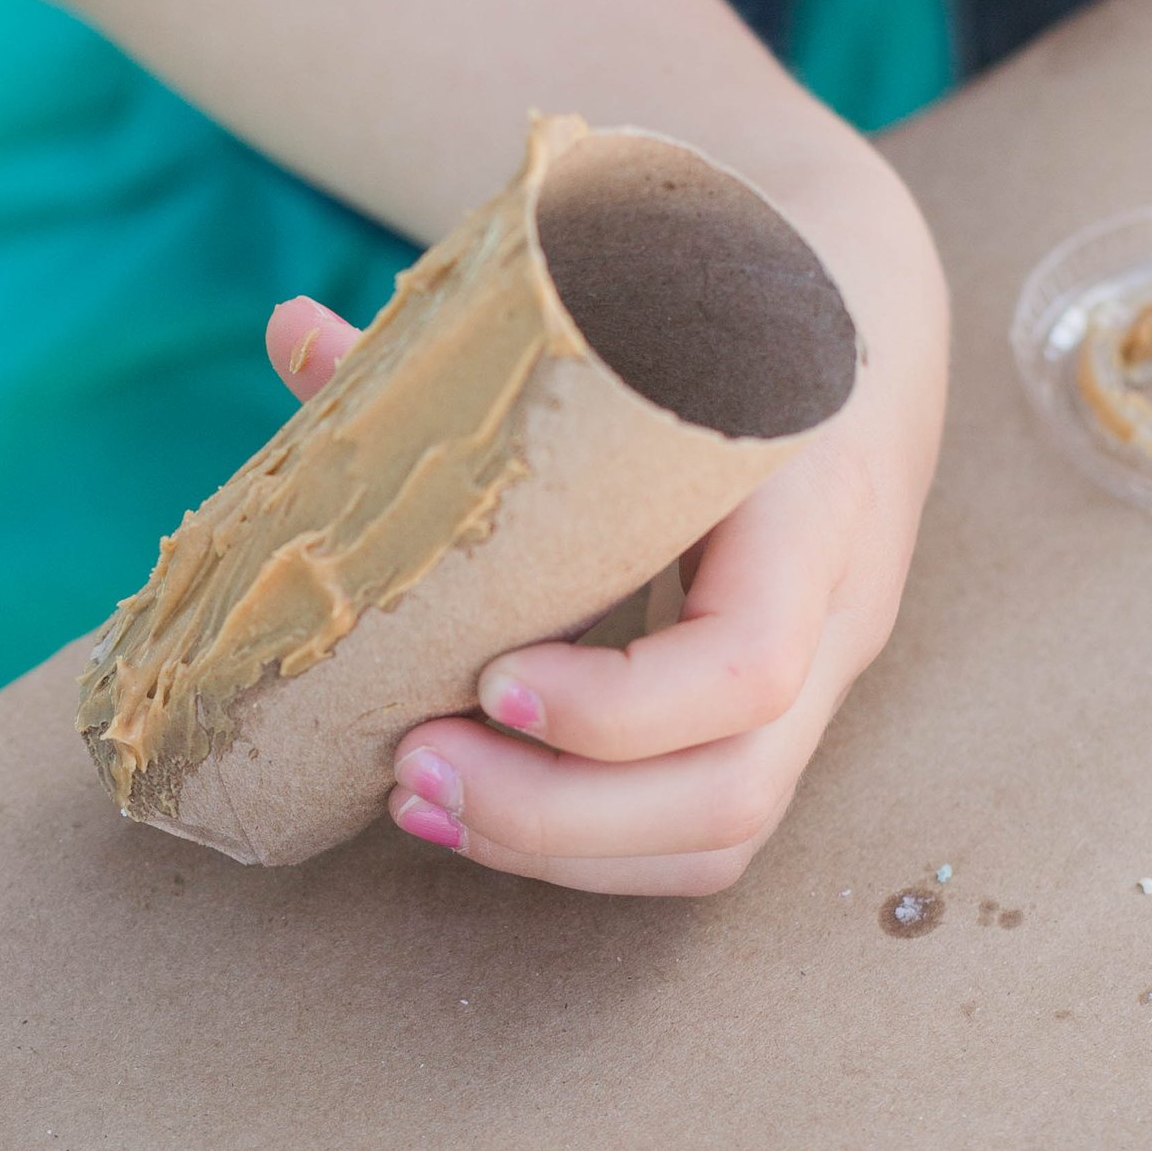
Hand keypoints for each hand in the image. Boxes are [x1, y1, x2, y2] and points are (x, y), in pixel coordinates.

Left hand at [264, 260, 939, 896]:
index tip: (487, 678)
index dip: (614, 706)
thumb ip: (471, 347)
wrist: (861, 302)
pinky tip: (475, 804)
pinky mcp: (785, 714)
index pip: (751, 661)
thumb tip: (290, 332)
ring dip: (561, 848)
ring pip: (726, 830)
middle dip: (558, 813)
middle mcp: (841, 606)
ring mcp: (825, 672)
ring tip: (420, 799)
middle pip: (737, 786)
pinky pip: (705, 827)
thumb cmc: (728, 305)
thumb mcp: (631, 309)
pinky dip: (589, 845)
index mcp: (814, 498)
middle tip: (410, 767)